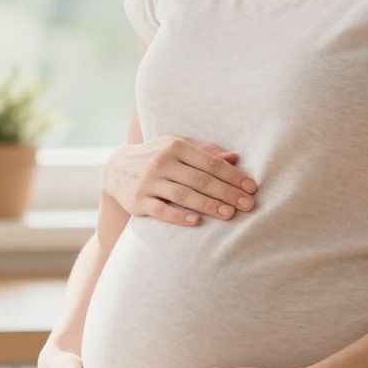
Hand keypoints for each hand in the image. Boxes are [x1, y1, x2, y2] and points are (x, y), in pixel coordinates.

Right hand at [102, 135, 258, 226]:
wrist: (116, 168)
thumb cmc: (158, 156)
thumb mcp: (179, 146)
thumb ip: (207, 152)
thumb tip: (235, 157)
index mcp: (176, 146)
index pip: (210, 162)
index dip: (233, 176)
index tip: (251, 187)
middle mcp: (162, 161)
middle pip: (200, 180)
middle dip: (227, 193)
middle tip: (248, 204)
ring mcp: (149, 181)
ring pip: (183, 195)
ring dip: (208, 205)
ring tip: (229, 214)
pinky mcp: (138, 200)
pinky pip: (161, 210)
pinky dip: (178, 216)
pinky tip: (196, 221)